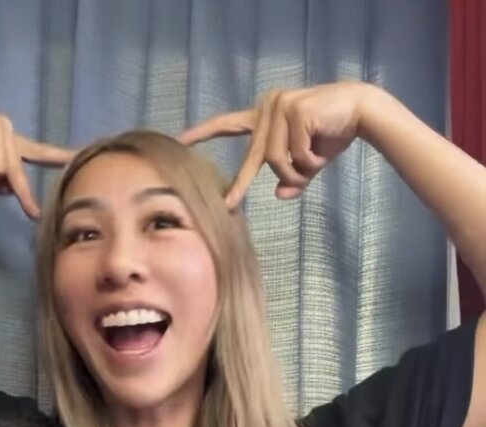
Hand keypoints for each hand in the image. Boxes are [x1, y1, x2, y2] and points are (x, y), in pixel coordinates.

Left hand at [180, 81, 373, 208]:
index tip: (181, 140)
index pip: (229, 124)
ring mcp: (280, 106)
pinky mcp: (296, 110)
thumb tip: (279, 194)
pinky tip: (322, 151)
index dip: (204, 133)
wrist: (361, 111)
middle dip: (243, 183)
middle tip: (228, 205)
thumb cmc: (332, 134)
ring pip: (275, 160)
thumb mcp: (308, 162)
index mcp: (265, 115)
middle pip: (255, 156)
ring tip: (313, 167)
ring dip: (296, 173)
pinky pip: (295, 154)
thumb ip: (293, 177)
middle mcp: (268, 106)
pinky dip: (309, 163)